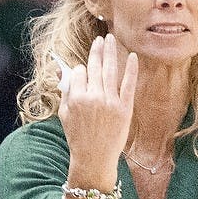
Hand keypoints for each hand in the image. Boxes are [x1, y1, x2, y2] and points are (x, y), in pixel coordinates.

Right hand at [59, 34, 137, 190]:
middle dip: (97, 50)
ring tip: (110, 39)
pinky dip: (131, 70)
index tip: (83, 73)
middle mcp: (93, 97)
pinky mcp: (124, 109)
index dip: (80, 71)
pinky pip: (128, 85)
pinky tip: (133, 57)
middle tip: (100, 38)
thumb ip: (65, 93)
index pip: (79, 72)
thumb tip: (66, 72)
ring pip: (110, 71)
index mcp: (76, 98)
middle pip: (94, 67)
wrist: (94, 159)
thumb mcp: (64, 115)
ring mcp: (110, 102)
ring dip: (110, 52)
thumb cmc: (78, 138)